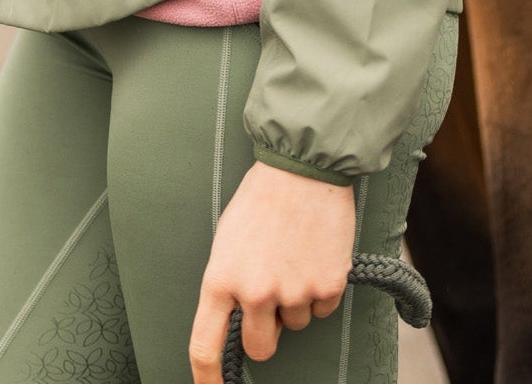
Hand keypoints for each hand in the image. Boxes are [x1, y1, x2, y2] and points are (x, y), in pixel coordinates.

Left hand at [189, 163, 354, 380]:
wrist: (303, 169)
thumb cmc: (261, 199)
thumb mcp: (228, 238)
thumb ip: (230, 281)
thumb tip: (238, 317)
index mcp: (220, 278)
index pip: (205, 344)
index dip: (206, 377)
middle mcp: (254, 292)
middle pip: (260, 348)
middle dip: (266, 332)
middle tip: (270, 295)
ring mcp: (292, 293)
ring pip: (294, 324)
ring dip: (294, 301)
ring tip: (292, 255)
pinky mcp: (326, 288)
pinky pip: (322, 309)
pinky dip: (319, 290)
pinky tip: (313, 254)